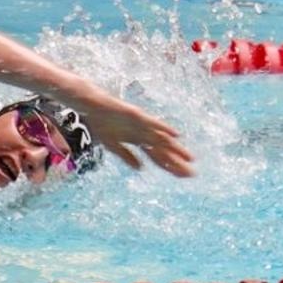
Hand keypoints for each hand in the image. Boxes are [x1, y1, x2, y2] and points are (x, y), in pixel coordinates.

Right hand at [77, 92, 195, 177]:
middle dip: (176, 162)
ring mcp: (141, 124)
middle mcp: (143, 133)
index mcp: (138, 140)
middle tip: (192, 174)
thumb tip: (140, 169)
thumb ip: (126, 156)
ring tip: (190, 158)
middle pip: (163, 150)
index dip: (169, 166)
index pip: (157, 156)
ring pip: (161, 139)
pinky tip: (176, 134)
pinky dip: (164, 128)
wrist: (90, 105)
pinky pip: (152, 123)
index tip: (181, 177)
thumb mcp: (113, 145)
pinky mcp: (136, 115)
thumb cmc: (100, 122)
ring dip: (176, 148)